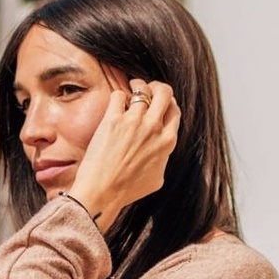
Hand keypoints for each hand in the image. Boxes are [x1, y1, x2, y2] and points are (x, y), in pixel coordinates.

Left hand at [68, 76, 179, 232]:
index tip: (160, 104)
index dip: (168, 103)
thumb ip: (163, 157)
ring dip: (138, 86)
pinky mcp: (113, 120)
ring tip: (132, 88)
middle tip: (148, 89)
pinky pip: (118, 95)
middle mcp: (154, 128)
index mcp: (168, 142)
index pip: (175, 110)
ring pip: (143, 89)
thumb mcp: (158, 178)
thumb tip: (161, 148)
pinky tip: (116, 105)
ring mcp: (134, 122)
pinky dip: (118, 96)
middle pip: (164, 92)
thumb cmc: (128, 190)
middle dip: (158, 87)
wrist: (103, 192)